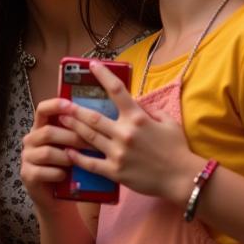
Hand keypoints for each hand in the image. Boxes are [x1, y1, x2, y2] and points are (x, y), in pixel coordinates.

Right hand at [20, 97, 92, 211]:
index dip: (55, 105)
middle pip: (48, 132)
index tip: (71, 105)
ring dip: (67, 158)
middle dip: (72, 138)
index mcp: (41, 128)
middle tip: (93, 144)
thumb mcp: (74, 147)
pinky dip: (58, 174)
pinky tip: (66, 176)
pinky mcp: (27, 175)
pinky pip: (43, 171)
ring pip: (47, 152)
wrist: (60, 198)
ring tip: (79, 163)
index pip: (43, 110)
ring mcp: (27, 158)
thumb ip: (79, 132)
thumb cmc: (71, 168)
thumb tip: (100, 117)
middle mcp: (31, 140)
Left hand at [56, 61, 198, 200]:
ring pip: (89, 137)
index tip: (92, 65)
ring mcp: (118, 153)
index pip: (117, 90)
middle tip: (61, 103)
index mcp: (137, 118)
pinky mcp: (116, 172)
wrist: (182, 178)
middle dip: (75, 109)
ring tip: (61, 121)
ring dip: (73, 127)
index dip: (103, 75)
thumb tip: (135, 101)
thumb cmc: (177, 149)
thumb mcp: (167, 122)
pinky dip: (78, 157)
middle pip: (93, 117)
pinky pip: (91, 164)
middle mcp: (125, 133)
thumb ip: (149, 110)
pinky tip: (68, 151)